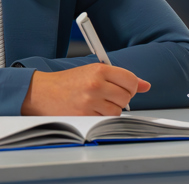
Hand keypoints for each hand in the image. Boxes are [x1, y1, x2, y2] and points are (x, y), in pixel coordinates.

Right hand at [20, 63, 150, 115]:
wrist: (43, 92)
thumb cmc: (68, 82)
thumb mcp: (92, 72)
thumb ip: (120, 77)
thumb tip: (145, 85)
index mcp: (99, 70)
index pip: (131, 80)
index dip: (130, 86)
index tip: (123, 88)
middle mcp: (96, 84)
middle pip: (126, 96)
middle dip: (120, 98)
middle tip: (106, 95)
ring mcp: (90, 101)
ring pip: (117, 110)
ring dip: (110, 109)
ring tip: (96, 103)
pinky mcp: (85, 116)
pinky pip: (106, 120)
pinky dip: (102, 117)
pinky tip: (90, 109)